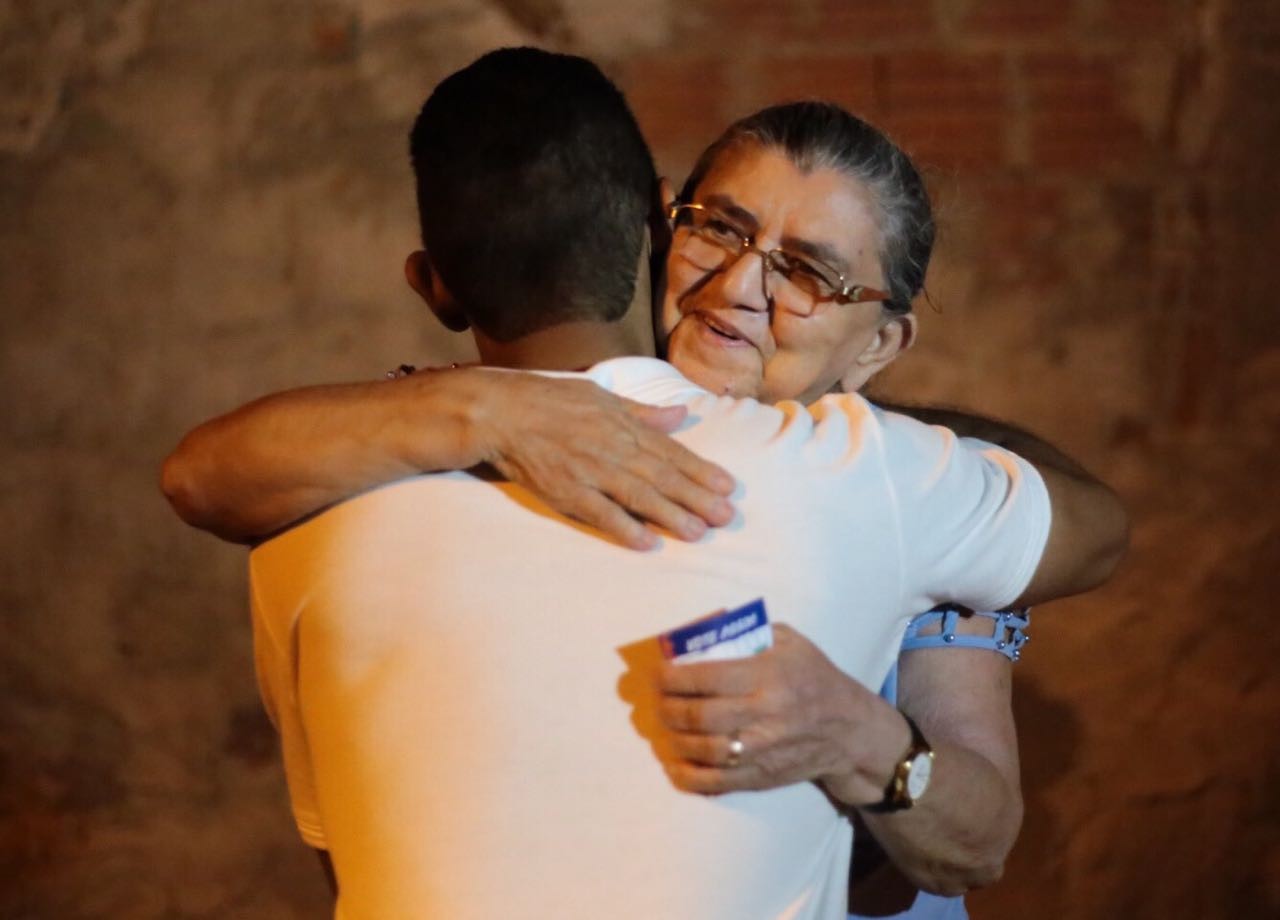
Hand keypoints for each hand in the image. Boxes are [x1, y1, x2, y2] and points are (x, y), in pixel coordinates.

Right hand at [470, 372, 735, 549]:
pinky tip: (647, 542)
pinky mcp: (565, 491)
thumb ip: (643, 411)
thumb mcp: (602, 394)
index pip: (670, 451)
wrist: (501, 412)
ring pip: (638, 496)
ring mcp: (589, 471)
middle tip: (725, 517)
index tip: (727, 487)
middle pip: (662, 476)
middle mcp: (612, 447)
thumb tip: (680, 416)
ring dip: (670, 515)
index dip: (700, 470)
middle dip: (696, 497)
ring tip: (698, 532)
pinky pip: (600, 513)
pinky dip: (623, 528)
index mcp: (623, 423)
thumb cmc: (550, 400)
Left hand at [652, 624, 910, 804]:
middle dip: (667, 707)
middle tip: (655, 699)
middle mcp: (764, 714)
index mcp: (768, 675)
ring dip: (673, 738)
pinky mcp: (762, 777)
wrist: (851, 731)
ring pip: (702, 749)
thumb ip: (748, 632)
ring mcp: (762, 750)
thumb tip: (700, 630)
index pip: (706, 676)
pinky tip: (674, 765)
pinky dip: (688, 776)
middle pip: (698, 715)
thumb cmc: (815, 677)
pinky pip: (716, 782)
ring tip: (665, 726)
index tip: (657, 672)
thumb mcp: (790, 641)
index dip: (672, 676)